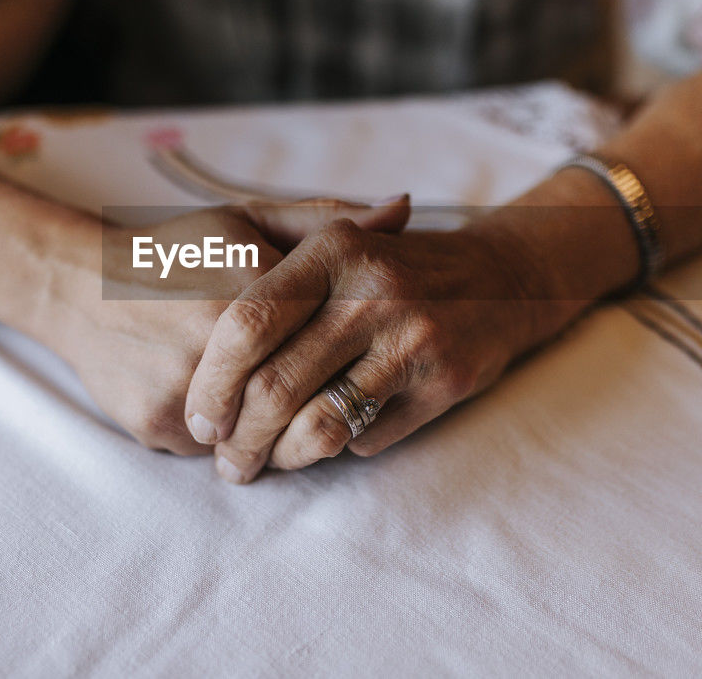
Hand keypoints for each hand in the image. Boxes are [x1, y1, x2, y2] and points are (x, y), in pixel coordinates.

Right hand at [33, 200, 409, 454]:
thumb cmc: (175, 249)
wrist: (77, 285)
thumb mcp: (247, 221)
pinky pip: (216, 451)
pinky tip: (228, 410)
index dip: (347, 356)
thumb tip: (404, 207)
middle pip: (299, 397)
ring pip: (261, 434)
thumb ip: (326, 221)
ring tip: (279, 402)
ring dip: (277, 428)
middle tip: (328, 393)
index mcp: (247, 284)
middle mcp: (215, 341)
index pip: (329, 340)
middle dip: (319, 402)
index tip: (354, 357)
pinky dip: (231, 437)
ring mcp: (184, 390)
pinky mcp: (157, 427)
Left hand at [185, 215, 567, 481]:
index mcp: (333, 250)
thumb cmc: (392, 264)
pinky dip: (336, 446)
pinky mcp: (445, 385)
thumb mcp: (333, 237)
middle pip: (277, 386)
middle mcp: (374, 292)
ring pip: (321, 425)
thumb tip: (199, 317)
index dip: (213, 381)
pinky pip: (366, 438)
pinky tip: (323, 438)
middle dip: (239, 437)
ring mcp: (414, 340)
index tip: (199, 416)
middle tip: (224, 458)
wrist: (502, 280)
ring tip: (260, 464)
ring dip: (281, 457)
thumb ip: (265, 262)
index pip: (249, 325)